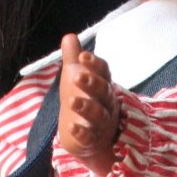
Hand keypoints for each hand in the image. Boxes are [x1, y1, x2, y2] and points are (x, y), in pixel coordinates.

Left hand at [57, 33, 120, 175]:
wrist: (89, 139)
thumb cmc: (85, 102)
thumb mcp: (76, 78)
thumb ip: (73, 59)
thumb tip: (70, 36)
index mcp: (103, 86)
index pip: (103, 72)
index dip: (94, 64)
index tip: (82, 56)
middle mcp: (106, 103)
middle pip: (103, 92)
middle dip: (92, 83)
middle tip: (77, 76)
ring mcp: (101, 123)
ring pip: (98, 114)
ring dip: (86, 106)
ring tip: (72, 101)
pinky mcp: (92, 140)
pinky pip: (89, 137)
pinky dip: (82, 133)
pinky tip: (71, 127)